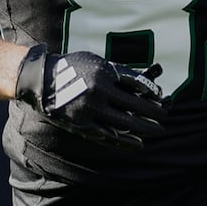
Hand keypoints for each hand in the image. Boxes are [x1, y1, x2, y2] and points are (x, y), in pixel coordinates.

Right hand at [15, 45, 167, 148]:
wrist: (41, 81)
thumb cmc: (72, 67)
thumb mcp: (95, 62)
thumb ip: (117, 71)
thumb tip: (144, 81)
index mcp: (105, 72)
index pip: (137, 83)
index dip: (152, 92)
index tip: (161, 98)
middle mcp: (99, 91)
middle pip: (135, 104)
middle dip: (154, 112)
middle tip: (165, 116)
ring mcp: (90, 110)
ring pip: (125, 122)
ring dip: (144, 128)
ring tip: (157, 130)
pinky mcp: (82, 125)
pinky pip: (108, 136)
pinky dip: (125, 141)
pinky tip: (138, 144)